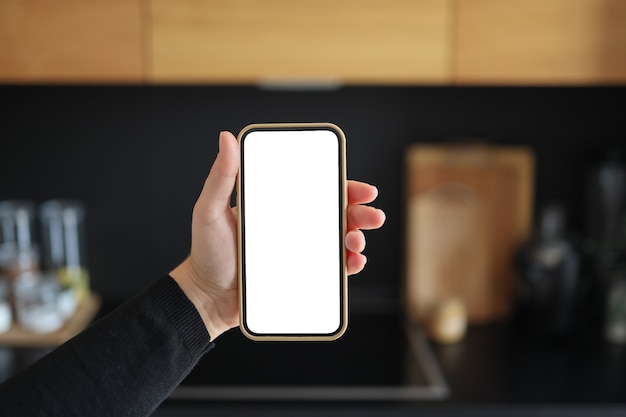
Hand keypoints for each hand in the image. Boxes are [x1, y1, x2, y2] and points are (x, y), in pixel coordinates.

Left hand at [170, 131, 384, 339]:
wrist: (207, 297)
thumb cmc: (207, 252)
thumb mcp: (210, 210)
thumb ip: (221, 177)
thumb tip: (226, 138)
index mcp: (278, 205)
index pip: (316, 189)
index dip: (343, 187)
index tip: (362, 189)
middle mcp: (293, 226)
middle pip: (336, 213)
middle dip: (361, 213)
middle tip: (373, 215)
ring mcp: (300, 250)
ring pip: (339, 239)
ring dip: (357, 238)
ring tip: (356, 242)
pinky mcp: (302, 275)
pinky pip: (332, 269)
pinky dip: (348, 265)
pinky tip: (352, 262)